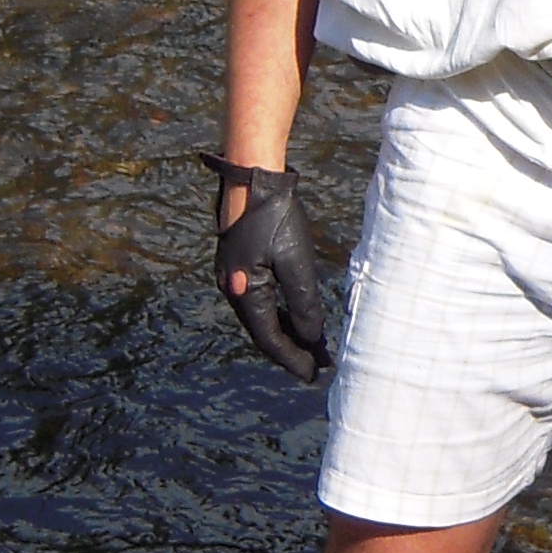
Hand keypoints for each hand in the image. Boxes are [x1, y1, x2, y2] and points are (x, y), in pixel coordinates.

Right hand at [207, 154, 328, 380]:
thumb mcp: (295, 261)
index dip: (293, 358)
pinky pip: (260, 300)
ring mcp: (233, 276)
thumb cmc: (275, 216)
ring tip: (312, 348)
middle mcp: (233, 289)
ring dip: (287, 333)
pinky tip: (296, 318)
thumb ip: (303, 303)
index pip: (270, 338)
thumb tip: (311, 336)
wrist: (252, 177)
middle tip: (318, 367)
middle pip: (264, 331)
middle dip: (292, 350)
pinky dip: (279, 313)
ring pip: (262, 316)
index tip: (314, 375)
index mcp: (244, 292)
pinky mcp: (239, 264)